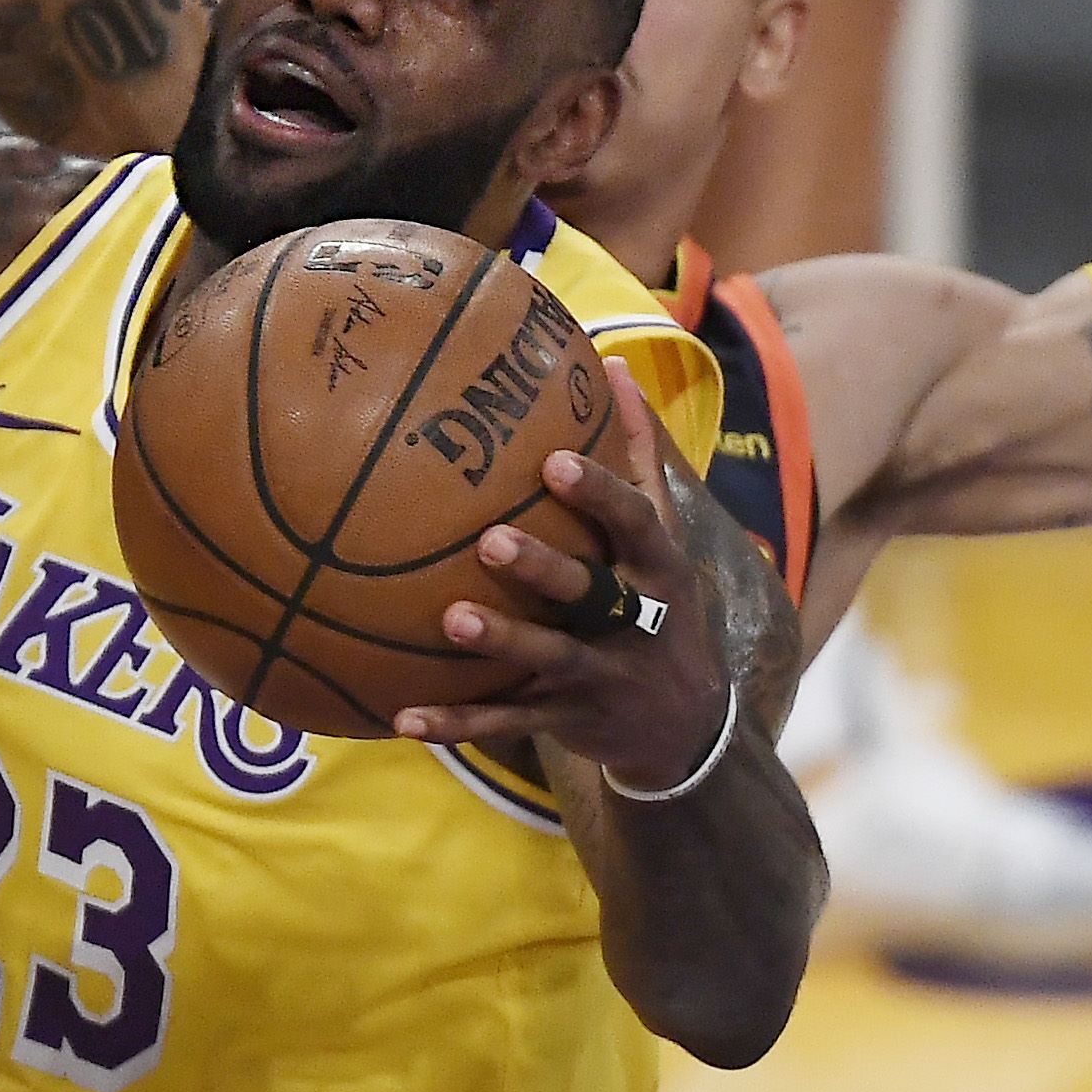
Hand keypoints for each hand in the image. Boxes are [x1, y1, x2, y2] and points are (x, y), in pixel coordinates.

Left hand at [393, 358, 733, 796]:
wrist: (689, 727)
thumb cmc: (661, 604)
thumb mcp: (664, 534)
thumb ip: (638, 455)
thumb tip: (616, 365)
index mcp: (657, 568)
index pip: (633, 522)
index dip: (598, 493)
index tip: (552, 460)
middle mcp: (635, 622)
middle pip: (591, 594)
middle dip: (545, 569)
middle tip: (490, 540)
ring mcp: (601, 676)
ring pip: (547, 659)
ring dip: (499, 641)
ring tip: (448, 619)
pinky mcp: (566, 719)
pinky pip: (507, 722)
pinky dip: (457, 723)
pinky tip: (403, 719)